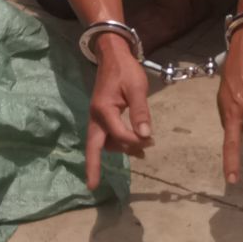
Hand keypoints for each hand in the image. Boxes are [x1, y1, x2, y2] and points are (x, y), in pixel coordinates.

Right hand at [86, 33, 152, 189]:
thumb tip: (146, 134)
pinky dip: (119, 143)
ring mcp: (97, 117)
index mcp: (103, 110)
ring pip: (104, 142)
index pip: (119, 134)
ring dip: (120, 150)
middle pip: (93, 146)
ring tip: (143, 152)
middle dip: (92, 166)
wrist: (112, 55)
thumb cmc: (125, 70)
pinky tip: (135, 146)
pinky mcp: (101, 116)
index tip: (150, 139)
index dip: (135, 140)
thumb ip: (141, 112)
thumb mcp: (137, 88)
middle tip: (92, 186)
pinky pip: (107, 136)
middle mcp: (96, 116)